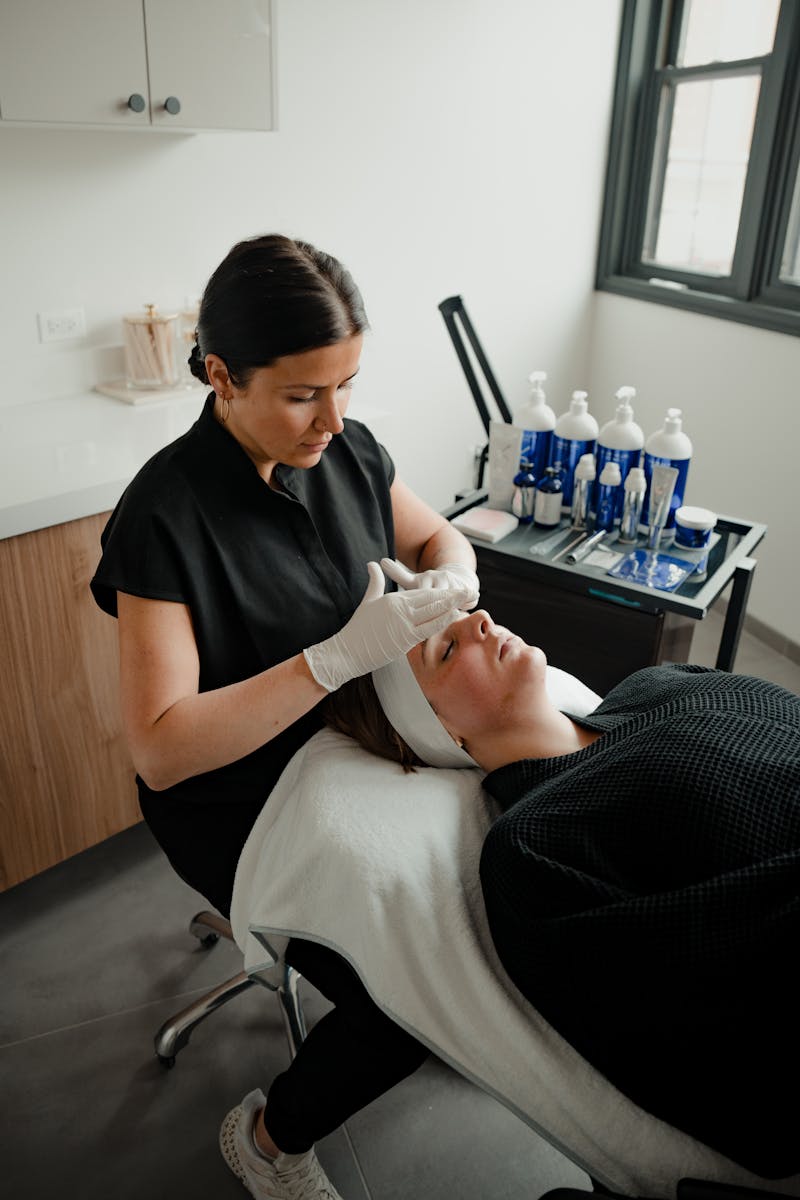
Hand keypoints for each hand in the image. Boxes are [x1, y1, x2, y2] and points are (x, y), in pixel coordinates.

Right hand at [303, 561, 470, 691]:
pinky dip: (442, 620)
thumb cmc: (357, 629)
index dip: (439, 590)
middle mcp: (400, 609)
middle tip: (467, 590)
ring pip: (433, 611)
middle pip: (431, 599)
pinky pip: (428, 628)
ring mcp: (403, 623)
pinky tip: (453, 615)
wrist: (346, 652)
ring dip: (451, 605)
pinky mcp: (405, 639)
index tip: (452, 587)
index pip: (421, 592)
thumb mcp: (367, 601)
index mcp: (392, 600)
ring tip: (466, 599)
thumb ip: (375, 582)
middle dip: (450, 595)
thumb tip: (373, 563)